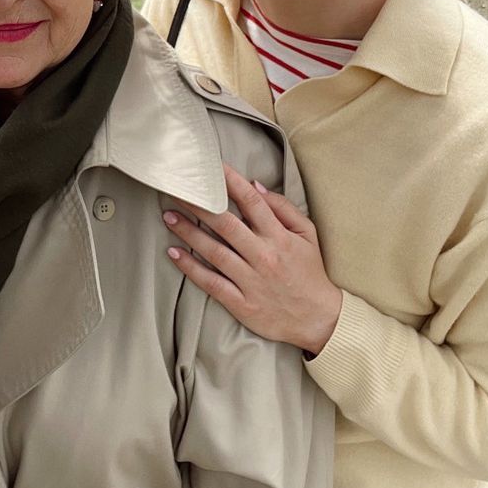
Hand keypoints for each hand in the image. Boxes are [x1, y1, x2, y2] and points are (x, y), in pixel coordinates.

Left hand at [163, 164, 342, 355]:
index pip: (251, 201)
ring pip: (214, 251)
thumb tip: (255, 185)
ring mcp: (251, 280)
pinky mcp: (241, 303)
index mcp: (279, 237)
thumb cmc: (310, 272)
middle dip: (199, 205)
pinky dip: (191, 268)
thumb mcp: (307, 235)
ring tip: (169, 216)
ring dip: (189, 232)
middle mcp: (263, 256)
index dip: (229, 181)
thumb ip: (283, 208)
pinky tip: (174, 253)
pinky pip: (212, 283)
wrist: (319, 320)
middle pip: (225, 224)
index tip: (210, 167)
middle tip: (178, 189)